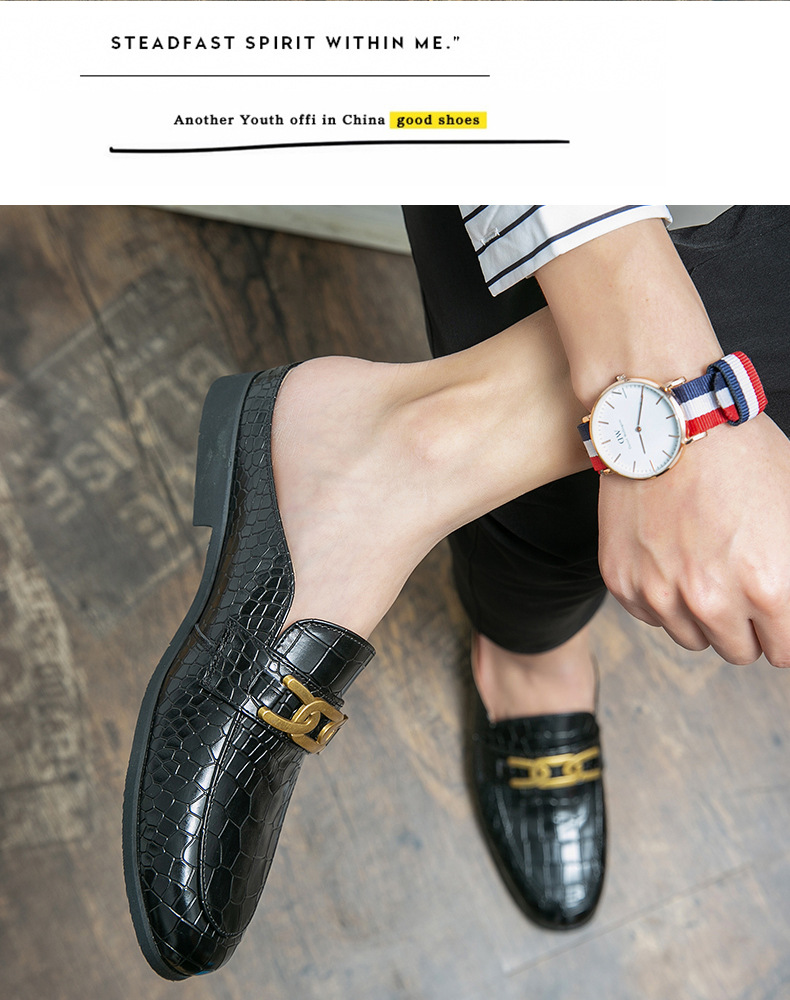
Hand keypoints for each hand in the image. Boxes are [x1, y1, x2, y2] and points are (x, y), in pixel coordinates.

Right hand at [597, 414, 789, 666]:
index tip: (776, 610)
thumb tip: (789, 602)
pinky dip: (661, 594)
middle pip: (738, 652)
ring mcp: (659, 593)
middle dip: (746, 625)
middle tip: (739, 580)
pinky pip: (650, 614)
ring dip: (702, 615)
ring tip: (703, 562)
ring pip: (691, 639)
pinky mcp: (621, 581)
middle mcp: (710, 601)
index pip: (785, 652)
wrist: (668, 420)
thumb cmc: (741, 455)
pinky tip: (670, 552)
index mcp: (769, 588)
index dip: (783, 628)